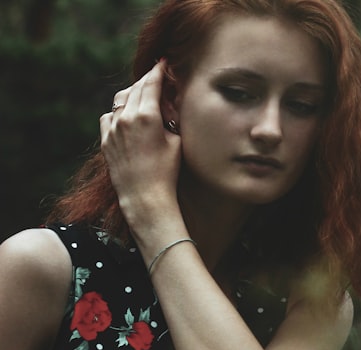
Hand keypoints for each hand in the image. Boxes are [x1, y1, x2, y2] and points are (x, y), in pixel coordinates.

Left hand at [100, 60, 182, 237]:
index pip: (151, 83)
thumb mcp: (177, 142)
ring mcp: (113, 129)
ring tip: (142, 96)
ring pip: (120, 100)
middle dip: (146, 80)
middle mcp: (126, 118)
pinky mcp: (106, 140)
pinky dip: (119, 112)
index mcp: (146, 116)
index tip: (163, 63)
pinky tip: (127, 118)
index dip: (158, 71)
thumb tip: (169, 105)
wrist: (144, 197)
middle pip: (135, 88)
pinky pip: (109, 117)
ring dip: (132, 95)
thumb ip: (171, 119)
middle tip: (156, 76)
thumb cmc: (167, 172)